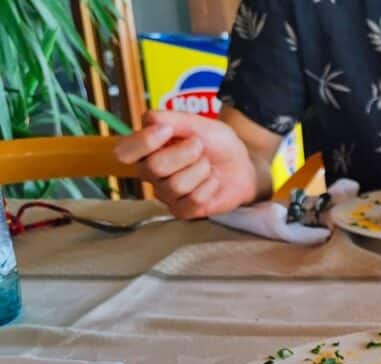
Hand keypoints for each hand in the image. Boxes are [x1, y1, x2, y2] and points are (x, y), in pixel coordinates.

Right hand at [114, 110, 257, 218]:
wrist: (241, 162)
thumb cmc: (213, 142)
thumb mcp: (194, 122)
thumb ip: (170, 119)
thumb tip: (149, 120)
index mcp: (145, 149)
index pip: (123, 152)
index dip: (144, 142)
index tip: (168, 130)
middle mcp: (149, 173)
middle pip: (155, 168)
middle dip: (185, 154)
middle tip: (199, 146)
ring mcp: (165, 194)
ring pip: (176, 186)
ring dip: (200, 170)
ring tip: (207, 165)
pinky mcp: (183, 211)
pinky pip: (192, 202)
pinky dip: (208, 187)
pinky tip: (212, 181)